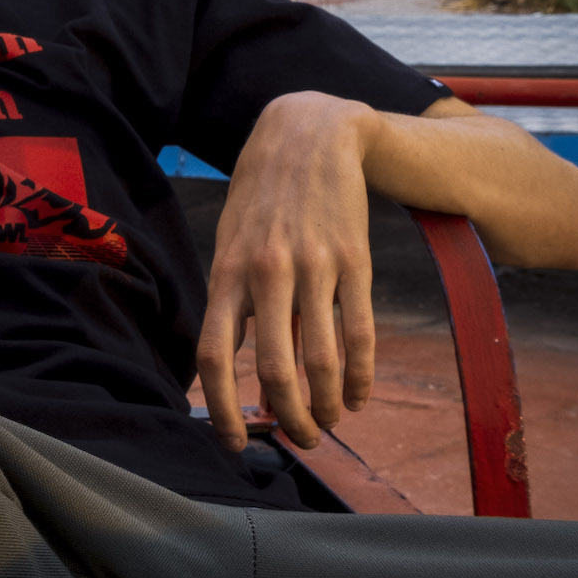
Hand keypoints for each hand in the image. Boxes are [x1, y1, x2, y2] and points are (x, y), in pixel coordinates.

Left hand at [196, 91, 376, 452]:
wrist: (310, 134)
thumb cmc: (262, 197)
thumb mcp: (230, 242)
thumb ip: (231, 300)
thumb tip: (230, 366)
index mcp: (227, 272)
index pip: (216, 355)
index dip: (223, 408)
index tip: (236, 443)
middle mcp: (267, 273)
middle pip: (275, 370)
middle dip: (289, 419)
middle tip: (299, 440)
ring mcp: (313, 267)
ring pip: (322, 359)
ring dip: (327, 406)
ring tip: (328, 424)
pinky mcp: (354, 260)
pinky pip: (359, 332)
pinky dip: (360, 376)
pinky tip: (358, 396)